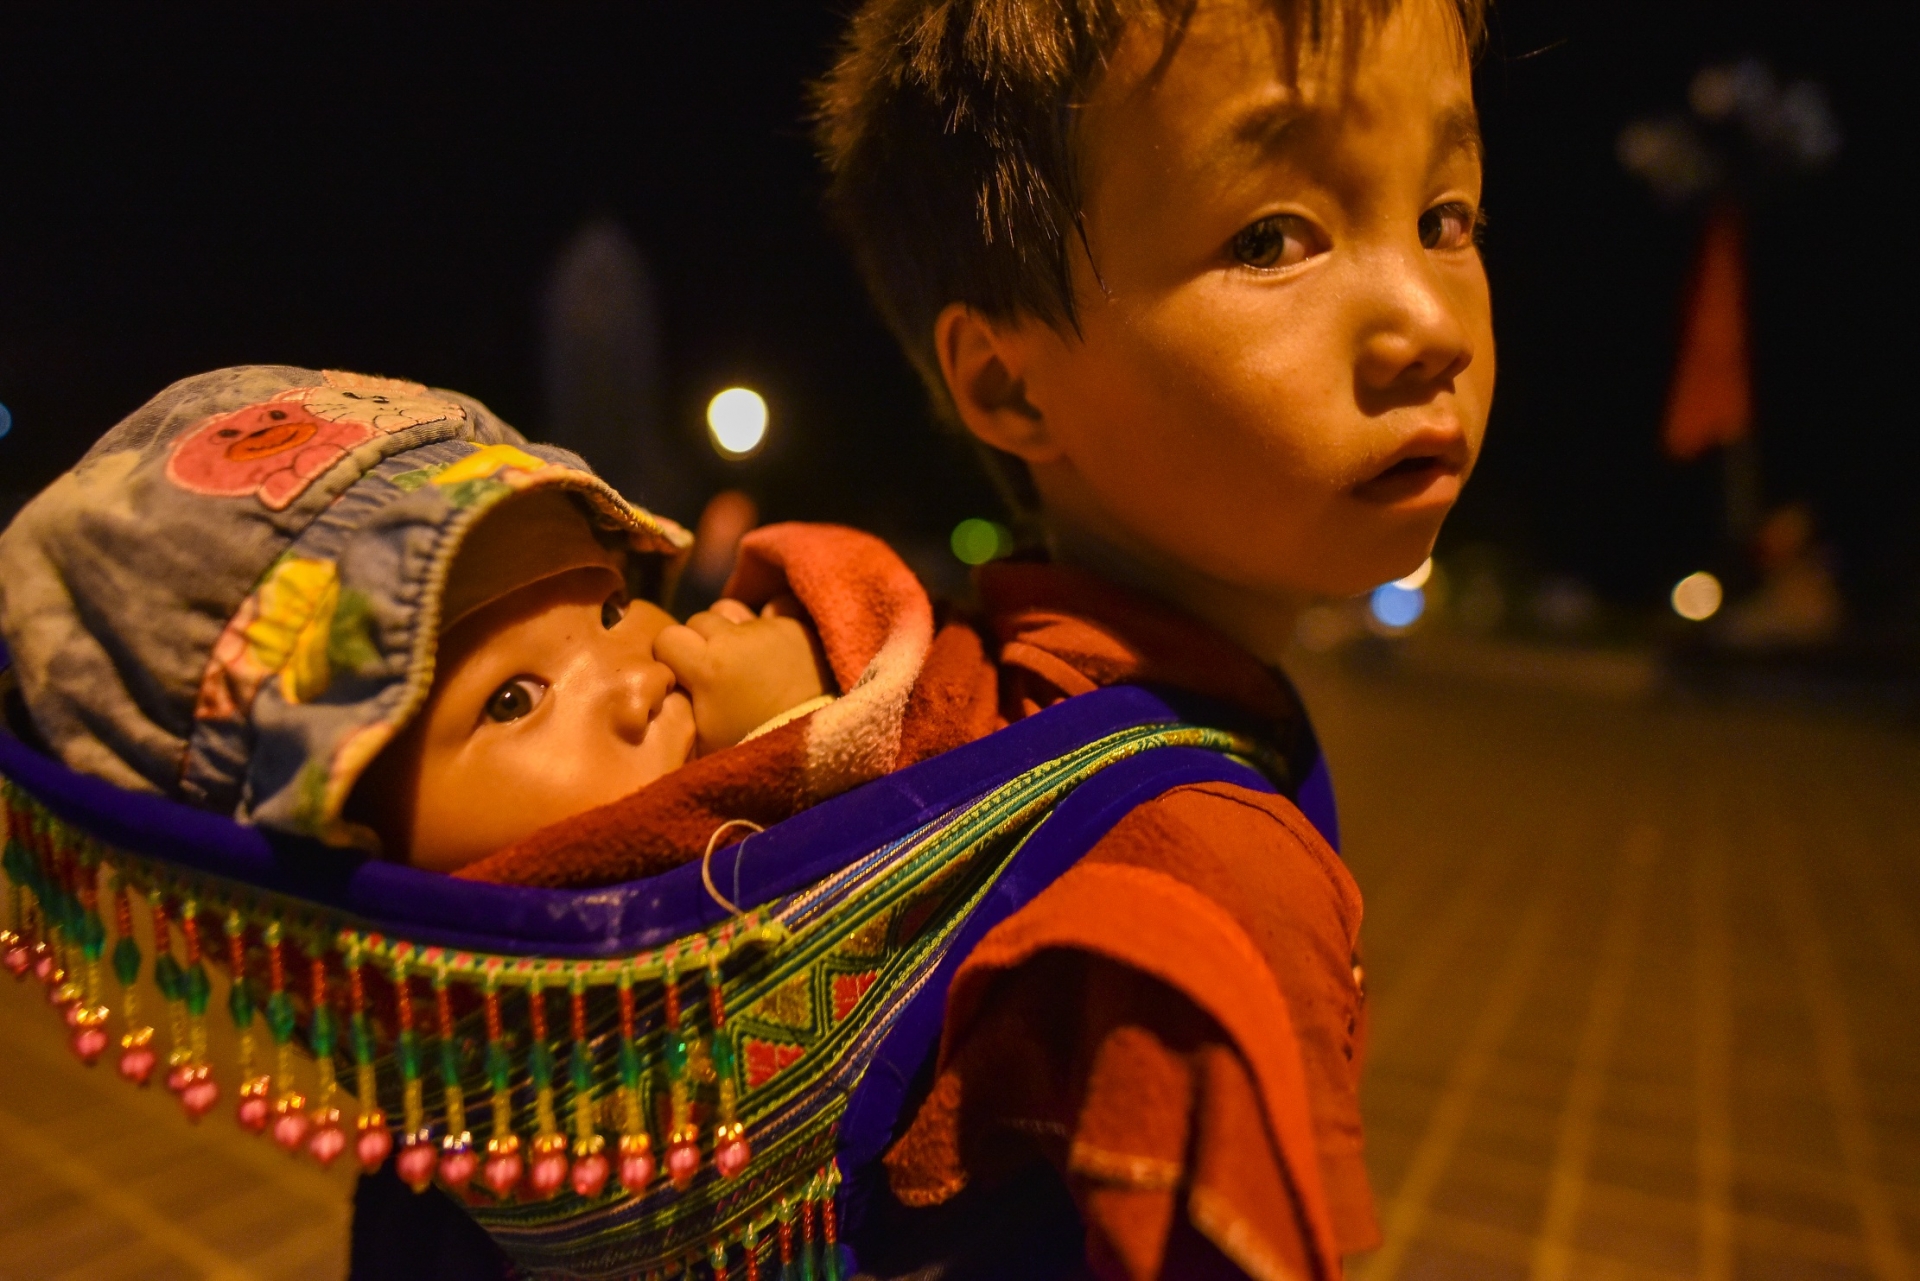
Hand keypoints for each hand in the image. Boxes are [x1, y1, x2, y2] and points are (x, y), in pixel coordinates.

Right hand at [652, 597, 832, 755]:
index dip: (671, 655)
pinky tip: (773, 640)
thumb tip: (668, 688)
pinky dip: (771, 620)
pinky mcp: (796, 626)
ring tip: (743, 653)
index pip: (666, 637)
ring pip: (732, 610)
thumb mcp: (703, 737)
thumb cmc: (752, 745)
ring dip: (731, 627)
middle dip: (700, 640)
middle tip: (715, 668)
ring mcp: (766, 628)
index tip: (682, 674)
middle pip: (699, 619)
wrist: (813, 744)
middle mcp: (732, 638)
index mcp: (705, 666)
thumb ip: (680, 704)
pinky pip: (775, 608)